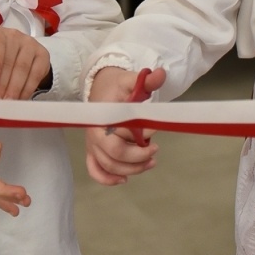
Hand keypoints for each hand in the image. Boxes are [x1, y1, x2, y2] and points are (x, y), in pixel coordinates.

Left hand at [0, 25, 52, 99]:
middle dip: (3, 83)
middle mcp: (15, 35)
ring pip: (23, 69)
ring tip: (8, 102)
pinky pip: (36, 74)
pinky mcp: (43, 55)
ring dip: (15, 88)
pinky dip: (27, 89)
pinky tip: (21, 98)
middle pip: (10, 61)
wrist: (18, 53)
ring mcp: (31, 44)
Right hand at [82, 66, 164, 185]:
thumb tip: (161, 74)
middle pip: (114, 156)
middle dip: (137, 157)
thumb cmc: (117, 86)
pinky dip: (108, 179)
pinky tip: (124, 180)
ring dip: (131, 169)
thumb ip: (146, 80)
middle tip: (155, 150)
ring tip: (150, 162)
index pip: (120, 136)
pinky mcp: (93, 151)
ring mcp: (92, 144)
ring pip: (108, 166)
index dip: (140, 139)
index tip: (154, 131)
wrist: (101, 87)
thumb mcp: (131, 79)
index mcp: (102, 118)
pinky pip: (95, 170)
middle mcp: (94, 134)